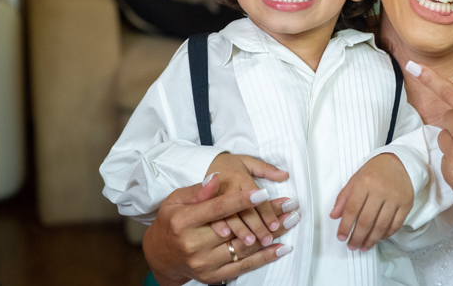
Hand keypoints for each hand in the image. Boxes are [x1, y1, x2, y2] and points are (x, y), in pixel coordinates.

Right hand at [144, 173, 297, 285]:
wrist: (160, 254)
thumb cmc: (171, 220)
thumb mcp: (177, 200)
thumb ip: (198, 191)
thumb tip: (215, 177)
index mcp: (183, 221)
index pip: (218, 209)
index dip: (241, 201)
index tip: (263, 193)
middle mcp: (193, 244)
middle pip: (237, 228)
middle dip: (266, 216)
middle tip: (289, 205)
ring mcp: (204, 263)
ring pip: (245, 247)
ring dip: (272, 234)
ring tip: (292, 219)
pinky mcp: (213, 276)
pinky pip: (244, 266)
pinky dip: (265, 257)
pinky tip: (282, 247)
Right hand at [205, 154, 289, 247]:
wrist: (205, 161)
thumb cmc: (231, 164)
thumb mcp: (248, 161)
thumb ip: (266, 169)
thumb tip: (285, 175)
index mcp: (240, 177)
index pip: (256, 198)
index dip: (267, 212)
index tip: (275, 226)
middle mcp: (228, 188)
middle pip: (244, 209)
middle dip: (256, 226)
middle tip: (267, 239)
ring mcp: (214, 196)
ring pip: (229, 216)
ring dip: (241, 230)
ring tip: (251, 242)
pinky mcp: (204, 203)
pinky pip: (211, 216)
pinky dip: (218, 226)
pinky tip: (226, 236)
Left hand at [330, 153, 413, 250]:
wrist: (400, 162)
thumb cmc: (375, 171)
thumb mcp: (356, 179)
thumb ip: (344, 197)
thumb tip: (334, 215)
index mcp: (364, 183)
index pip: (352, 209)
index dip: (345, 226)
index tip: (341, 236)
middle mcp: (380, 191)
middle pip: (366, 220)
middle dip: (357, 237)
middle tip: (352, 245)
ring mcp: (395, 198)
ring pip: (381, 226)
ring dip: (371, 240)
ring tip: (363, 246)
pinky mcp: (406, 204)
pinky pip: (395, 225)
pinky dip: (386, 235)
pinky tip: (378, 238)